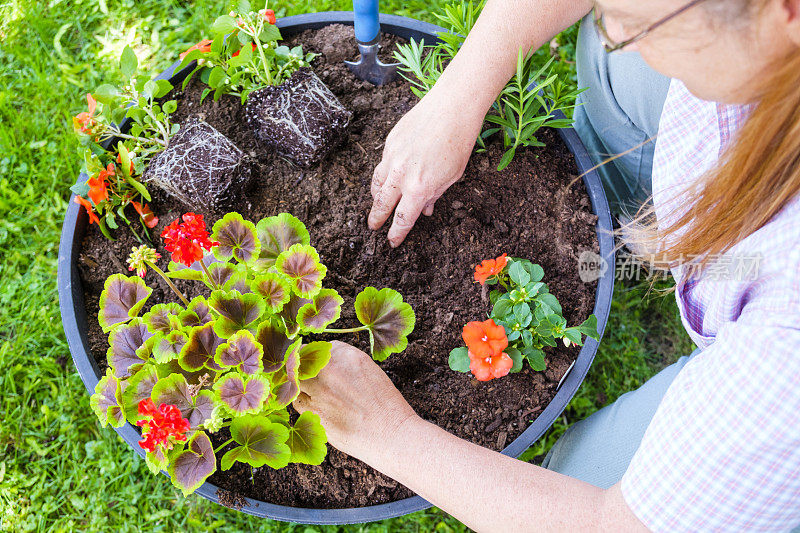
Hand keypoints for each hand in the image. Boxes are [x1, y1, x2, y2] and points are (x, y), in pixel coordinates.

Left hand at [293, 341, 417, 459]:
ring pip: (295, 382)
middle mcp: (330, 368)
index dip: (317, 359)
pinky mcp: (313, 411)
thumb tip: (325, 367)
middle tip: (308, 380)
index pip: (320, 348)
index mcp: (347, 354)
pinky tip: (318, 411)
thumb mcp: (369, 371)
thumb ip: (344, 364)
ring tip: (316, 397)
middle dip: (303, 369)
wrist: (391, 432)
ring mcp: (320, 388)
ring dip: (301, 387)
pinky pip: (298, 403)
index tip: (318, 367)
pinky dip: (304, 405)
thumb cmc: (385, 406)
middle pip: (302, 361)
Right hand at [368, 88, 483, 246]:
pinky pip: (381, 164)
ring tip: (377, 204)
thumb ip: (435, 195)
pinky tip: (388, 177)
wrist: (452, 108)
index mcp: (419, 188)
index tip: (392, 242)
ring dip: (375, 197)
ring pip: (376, 184)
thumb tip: (424, 210)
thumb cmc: (458, 142)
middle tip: (373, 227)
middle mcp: (401, 175)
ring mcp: (392, 157)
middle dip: (376, 218)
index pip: (402, 219)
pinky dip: (382, 175)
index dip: (396, 233)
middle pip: (381, 204)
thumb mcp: (452, 176)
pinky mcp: (389, 142)